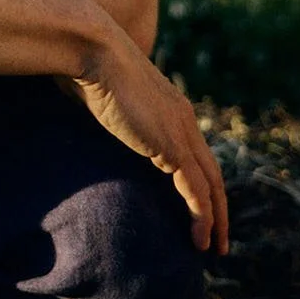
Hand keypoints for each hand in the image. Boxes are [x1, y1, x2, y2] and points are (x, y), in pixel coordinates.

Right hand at [72, 36, 231, 254]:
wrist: (93, 50)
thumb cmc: (85, 66)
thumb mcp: (97, 94)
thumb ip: (103, 111)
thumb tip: (82, 117)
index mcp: (170, 109)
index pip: (195, 153)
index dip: (200, 182)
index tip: (197, 207)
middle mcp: (184, 120)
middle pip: (212, 172)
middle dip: (218, 208)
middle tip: (216, 238)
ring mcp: (182, 133)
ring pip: (212, 186)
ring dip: (216, 220)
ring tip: (213, 248)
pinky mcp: (173, 147)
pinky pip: (196, 191)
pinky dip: (202, 217)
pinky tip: (198, 240)